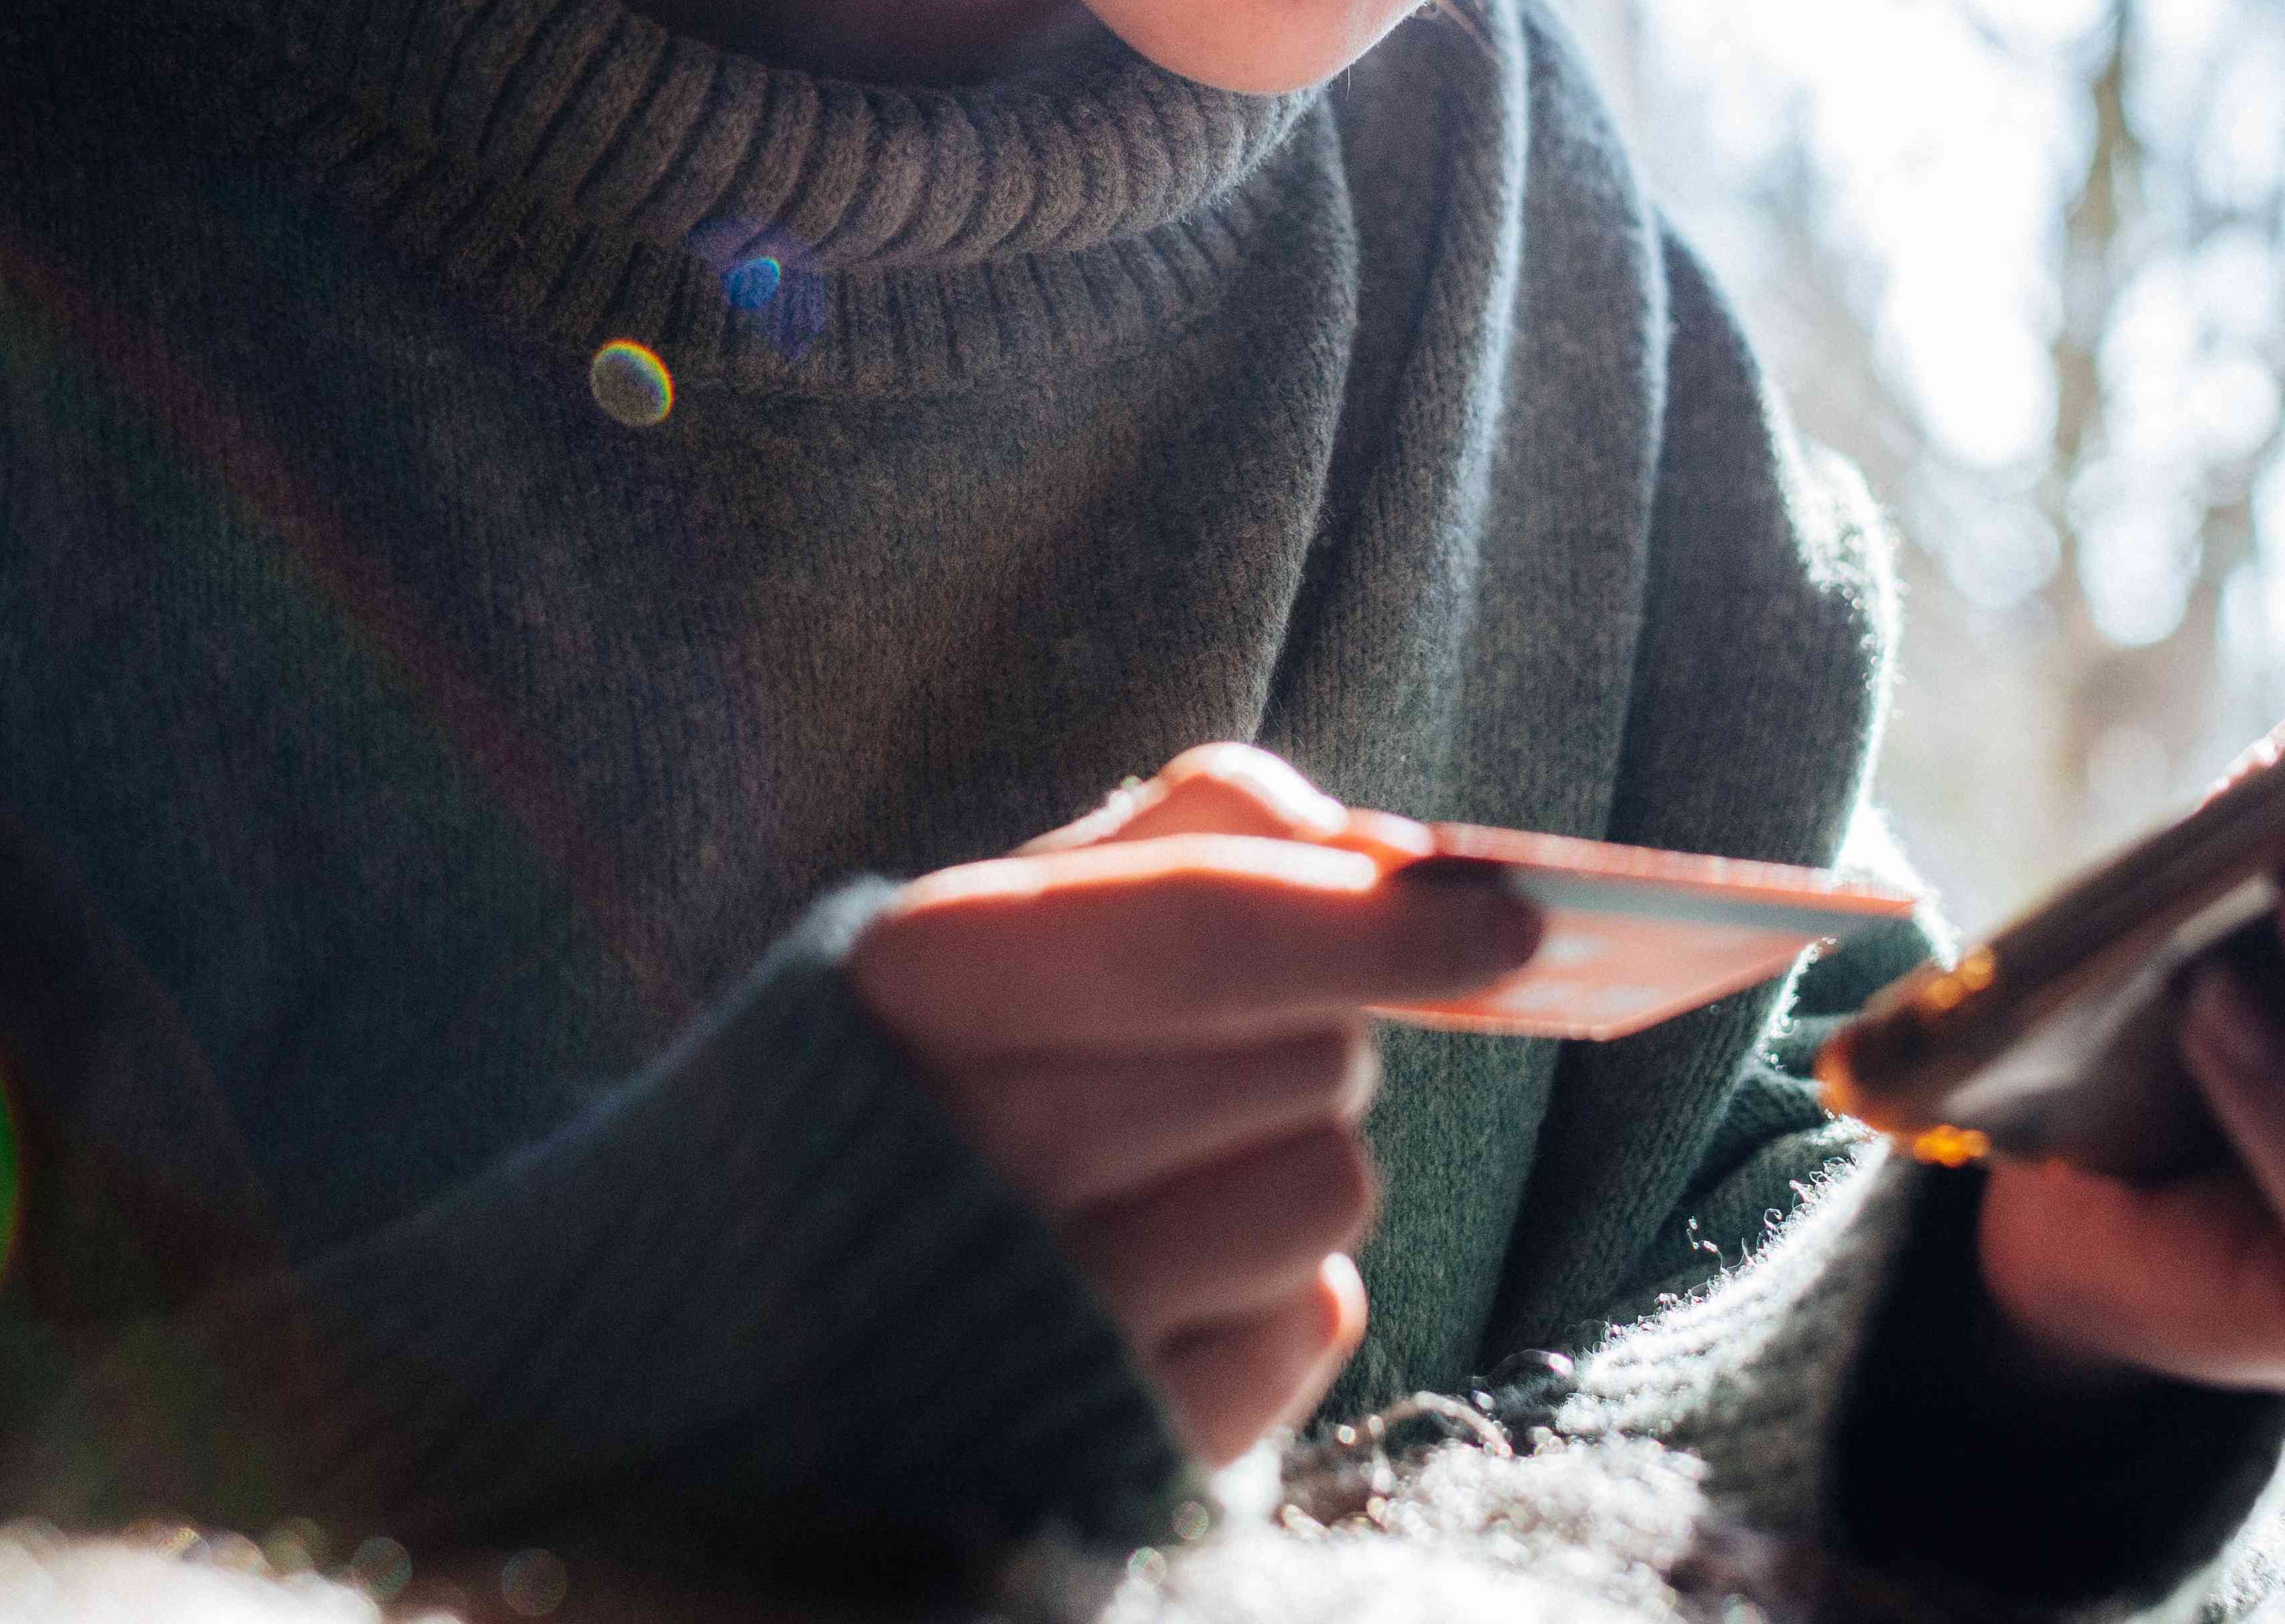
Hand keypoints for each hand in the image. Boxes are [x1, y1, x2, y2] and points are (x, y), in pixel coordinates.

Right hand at [847, 746, 1537, 1463]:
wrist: (768, 1347)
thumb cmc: (930, 1084)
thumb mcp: (1003, 923)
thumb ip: (1190, 840)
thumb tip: (1388, 849)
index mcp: (919, 983)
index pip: (1201, 928)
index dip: (1375, 917)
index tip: (1517, 917)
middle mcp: (970, 1155)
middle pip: (1305, 1052)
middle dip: (1310, 1028)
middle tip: (1206, 1053)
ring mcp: (1046, 1318)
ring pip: (1334, 1182)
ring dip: (1297, 1160)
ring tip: (1170, 1173)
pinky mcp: (1126, 1445)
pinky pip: (1319, 1317)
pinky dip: (1277, 1289)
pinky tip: (1168, 1282)